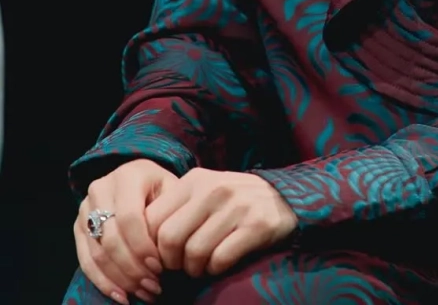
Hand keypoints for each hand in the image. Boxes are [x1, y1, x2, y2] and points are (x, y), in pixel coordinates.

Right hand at [75, 158, 177, 304]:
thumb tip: (165, 253)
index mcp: (128, 176)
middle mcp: (101, 188)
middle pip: (111, 239)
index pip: (129, 217)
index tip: (159, 267)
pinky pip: (85, 260)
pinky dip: (103, 282)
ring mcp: (85, 208)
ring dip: (121, 279)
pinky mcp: (78, 227)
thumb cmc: (162, 189)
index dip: (142, 247)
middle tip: (153, 286)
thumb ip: (168, 215)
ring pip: (98, 253)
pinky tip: (121, 296)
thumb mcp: (172, 192)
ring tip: (143, 292)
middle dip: (133, 268)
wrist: (142, 180)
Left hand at [145, 167, 297, 277]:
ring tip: (202, 266)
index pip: (153, 219)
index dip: (150, 246)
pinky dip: (215, 269)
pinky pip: (220, 259)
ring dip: (194, 268)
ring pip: (194, 252)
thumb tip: (142, 243)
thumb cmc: (233, 201)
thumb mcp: (203, 193)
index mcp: (195, 180)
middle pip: (169, 238)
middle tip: (180, 266)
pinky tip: (220, 264)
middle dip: (170, 262)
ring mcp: (236, 206)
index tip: (160, 257)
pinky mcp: (256, 226)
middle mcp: (214, 189)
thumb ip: (176, 209)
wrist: (284, 196)